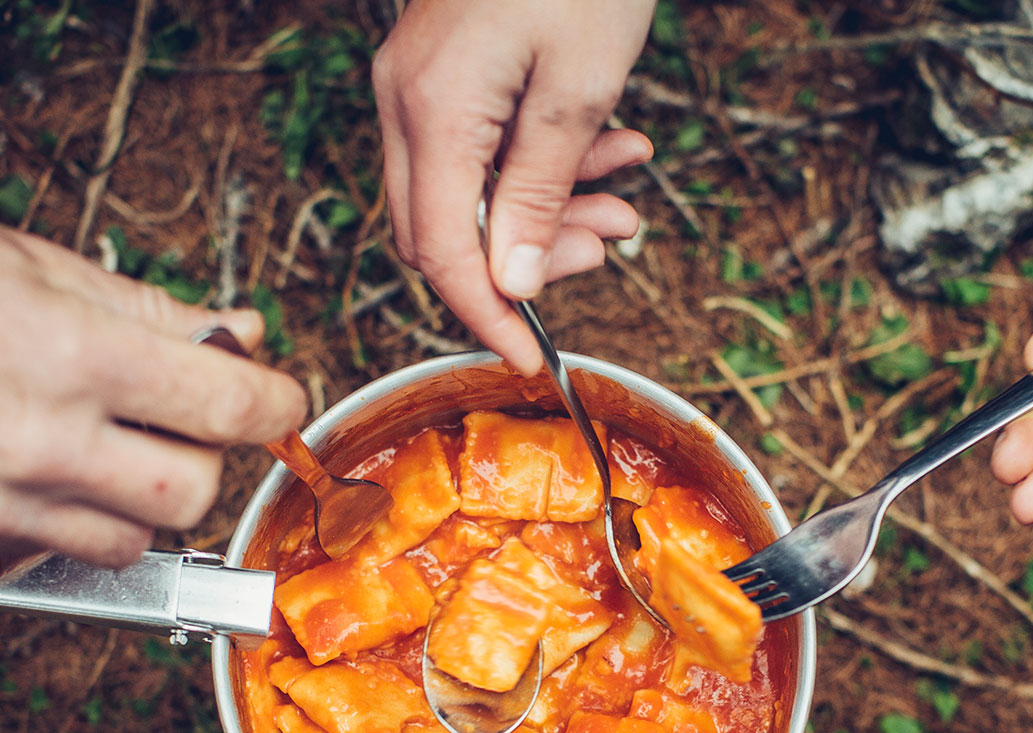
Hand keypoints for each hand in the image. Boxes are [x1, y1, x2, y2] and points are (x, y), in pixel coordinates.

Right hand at [0, 195, 308, 566]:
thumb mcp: (44, 264)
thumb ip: (154, 313)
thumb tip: (240, 336)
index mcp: (78, 354)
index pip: (229, 408)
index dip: (272, 403)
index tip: (273, 400)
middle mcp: (45, 437)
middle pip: (192, 492)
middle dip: (201, 456)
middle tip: (175, 421)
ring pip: (132, 540)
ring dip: (140, 502)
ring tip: (104, 449)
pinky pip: (56, 552)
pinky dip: (73, 522)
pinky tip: (46, 471)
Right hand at [374, 0, 655, 372]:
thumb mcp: (580, 86)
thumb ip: (542, 192)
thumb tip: (514, 286)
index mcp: (432, 111)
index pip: (443, 254)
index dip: (486, 318)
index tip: (529, 361)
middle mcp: (406, 102)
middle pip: (445, 232)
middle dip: (531, 260)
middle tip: (612, 245)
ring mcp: (417, 84)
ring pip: (467, 195)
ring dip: (550, 211)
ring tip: (626, 199)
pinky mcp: (441, 72)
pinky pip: (478, 150)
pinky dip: (541, 166)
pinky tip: (610, 149)